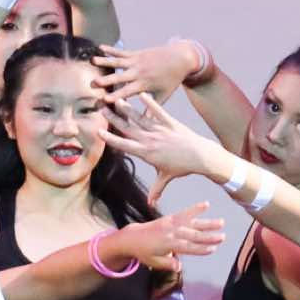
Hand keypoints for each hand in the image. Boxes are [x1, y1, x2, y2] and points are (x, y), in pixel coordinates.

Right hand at [93, 42, 196, 105]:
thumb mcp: (164, 96)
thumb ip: (152, 109)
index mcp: (144, 84)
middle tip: (92, 83)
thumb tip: (144, 125)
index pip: (127, 92)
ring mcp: (137, 61)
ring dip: (104, 61)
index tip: (104, 100)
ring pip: (118, 62)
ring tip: (92, 61)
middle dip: (105, 80)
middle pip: (119, 77)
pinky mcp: (137, 53)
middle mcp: (138, 72)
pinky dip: (111, 49)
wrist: (181, 58)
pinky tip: (100, 47)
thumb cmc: (172, 79)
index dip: (115, 96)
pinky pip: (121, 52)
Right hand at [101, 90, 218, 182]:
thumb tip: (150, 205)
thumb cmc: (182, 168)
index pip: (124, 145)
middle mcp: (150, 140)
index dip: (110, 139)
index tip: (99, 131)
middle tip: (102, 108)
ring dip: (127, 108)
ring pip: (140, 118)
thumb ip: (156, 190)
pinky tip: (141, 94)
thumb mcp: (166, 178)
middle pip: (128, 128)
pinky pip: (158, 111)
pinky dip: (150, 103)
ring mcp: (160, 130)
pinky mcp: (170, 123)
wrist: (200, 157)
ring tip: (117, 99)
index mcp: (146, 153)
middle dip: (113, 118)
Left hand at [114, 202, 223, 270]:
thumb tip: (179, 267)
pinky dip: (195, 209)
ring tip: (221, 222)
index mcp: (168, 244)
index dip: (201, 249)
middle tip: (222, 237)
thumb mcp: (153, 262)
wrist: (133, 237)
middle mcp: (171, 232)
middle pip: (193, 235)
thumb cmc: (144, 252)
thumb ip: (167, 264)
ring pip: (192, 223)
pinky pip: (185, 213)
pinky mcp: (171, 218)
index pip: (188, 248)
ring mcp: (171, 224)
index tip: (213, 249)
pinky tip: (206, 205)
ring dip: (207, 223)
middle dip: (209, 236)